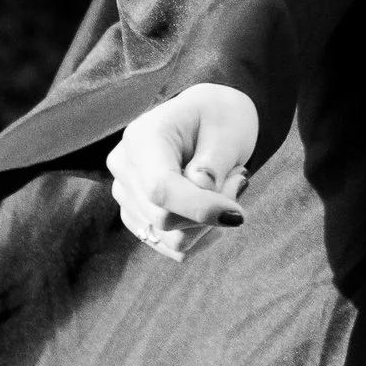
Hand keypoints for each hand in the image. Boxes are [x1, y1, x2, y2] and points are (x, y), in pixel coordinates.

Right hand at [107, 84, 257, 263]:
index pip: (160, 188)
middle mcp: (125, 169)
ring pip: (172, 239)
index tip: (237, 214)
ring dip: (211, 222)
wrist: (211, 118)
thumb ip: (213, 163)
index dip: (199, 208)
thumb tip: (202, 192)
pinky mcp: (139, 219)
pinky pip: (176, 247)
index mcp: (142, 138)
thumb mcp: (227, 130)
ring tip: (226, 183)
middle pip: (165, 218)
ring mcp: (127, 197)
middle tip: (241, 177)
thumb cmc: (220, 117)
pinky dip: (204, 232)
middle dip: (213, 208)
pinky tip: (214, 203)